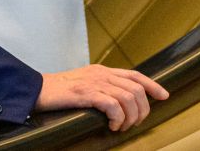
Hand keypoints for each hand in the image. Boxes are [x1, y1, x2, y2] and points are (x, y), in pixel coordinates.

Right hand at [36, 64, 168, 131]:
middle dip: (142, 109)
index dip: (152, 85)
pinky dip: (118, 118)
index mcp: (102, 71)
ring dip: (130, 117)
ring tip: (121, 127)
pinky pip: (113, 105)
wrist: (36, 90)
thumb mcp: (84, 83)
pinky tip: (112, 126)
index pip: (134, 75)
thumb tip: (119, 101)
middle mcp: (102, 74)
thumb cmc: (58, 92)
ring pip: (128, 98)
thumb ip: (101, 87)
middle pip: (136, 89)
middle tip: (133, 124)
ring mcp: (94, 83)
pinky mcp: (86, 94)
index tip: (164, 96)